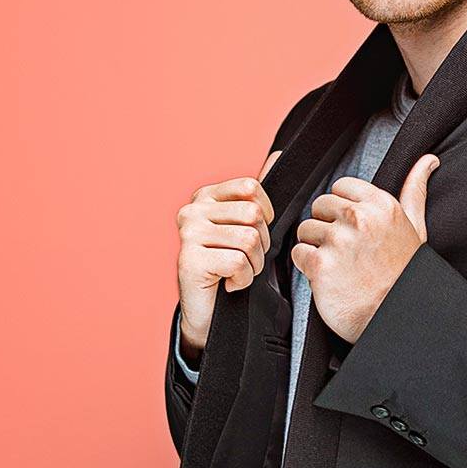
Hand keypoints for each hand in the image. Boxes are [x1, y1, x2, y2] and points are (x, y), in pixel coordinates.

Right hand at [175, 149, 282, 363]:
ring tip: (236, 272)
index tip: (254, 234)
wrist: (209, 312)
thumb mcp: (246, 226)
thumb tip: (278, 154)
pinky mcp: (189, 260)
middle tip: (244, 259)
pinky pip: (238, 262)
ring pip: (249, 239)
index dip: (265, 215)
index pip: (251, 188)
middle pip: (253, 214)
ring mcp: (188, 234)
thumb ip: (257, 193)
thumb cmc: (229, 267)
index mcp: (205, 196)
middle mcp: (192, 210)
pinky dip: (242, 280)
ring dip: (253, 264)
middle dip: (261, 244)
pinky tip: (227, 283)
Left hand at [291, 153, 439, 344]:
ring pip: (305, 229)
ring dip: (315, 247)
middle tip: (345, 252)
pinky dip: (307, 266)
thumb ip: (415, 190)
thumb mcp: (416, 228)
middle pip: (320, 206)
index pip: (341, 187)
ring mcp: (339, 241)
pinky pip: (298, 253)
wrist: (399, 320)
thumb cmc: (406, 274)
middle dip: (327, 227)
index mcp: (381, 205)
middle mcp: (360, 219)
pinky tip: (328, 278)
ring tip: (338, 267)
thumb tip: (428, 159)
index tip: (354, 229)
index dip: (342, 209)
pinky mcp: (320, 265)